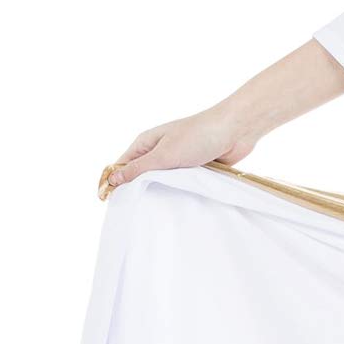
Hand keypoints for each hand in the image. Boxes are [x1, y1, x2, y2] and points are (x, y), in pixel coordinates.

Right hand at [97, 105, 256, 199]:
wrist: (235, 131)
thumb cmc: (198, 136)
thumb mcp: (164, 154)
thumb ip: (139, 168)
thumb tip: (112, 179)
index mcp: (145, 143)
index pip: (120, 165)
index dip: (113, 182)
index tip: (108, 201)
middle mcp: (158, 151)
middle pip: (139, 175)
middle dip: (135, 191)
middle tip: (132, 212)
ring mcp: (176, 160)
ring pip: (161, 181)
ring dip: (158, 193)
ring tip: (152, 212)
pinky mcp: (193, 168)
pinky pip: (180, 184)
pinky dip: (177, 192)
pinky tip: (174, 206)